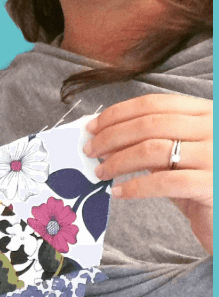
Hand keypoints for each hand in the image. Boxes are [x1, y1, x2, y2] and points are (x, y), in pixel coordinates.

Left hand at [86, 94, 211, 252]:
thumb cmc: (201, 182)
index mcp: (206, 113)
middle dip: (111, 136)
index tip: (93, 127)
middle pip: (149, 124)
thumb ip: (152, 140)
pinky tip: (119, 192)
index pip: (154, 104)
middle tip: (90, 150)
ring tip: (100, 172)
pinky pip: (163, 182)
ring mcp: (215, 156)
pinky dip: (135, 186)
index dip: (118, 114)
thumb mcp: (180, 154)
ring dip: (118, 161)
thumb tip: (105, 137)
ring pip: (152, 150)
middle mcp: (214, 129)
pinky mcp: (211, 184)